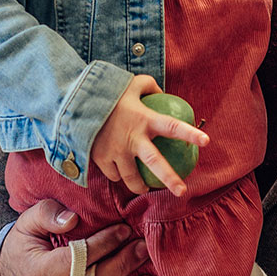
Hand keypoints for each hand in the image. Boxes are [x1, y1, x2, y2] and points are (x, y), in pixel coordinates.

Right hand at [0, 199, 155, 275]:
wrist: (9, 275)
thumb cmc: (24, 244)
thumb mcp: (27, 222)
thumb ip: (47, 214)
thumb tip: (72, 219)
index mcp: (36, 274)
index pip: (74, 260)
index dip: (101, 246)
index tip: (124, 230)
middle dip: (120, 268)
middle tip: (142, 249)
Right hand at [90, 74, 207, 196]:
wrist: (70, 102)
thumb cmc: (104, 91)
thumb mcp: (130, 83)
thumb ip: (149, 86)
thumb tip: (162, 92)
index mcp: (144, 119)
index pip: (172, 126)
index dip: (190, 133)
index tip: (206, 141)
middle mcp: (132, 138)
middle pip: (156, 163)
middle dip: (170, 179)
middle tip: (182, 192)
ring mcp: (115, 151)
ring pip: (132, 178)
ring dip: (139, 185)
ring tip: (145, 187)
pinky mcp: (100, 159)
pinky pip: (114, 175)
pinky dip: (118, 175)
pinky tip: (120, 174)